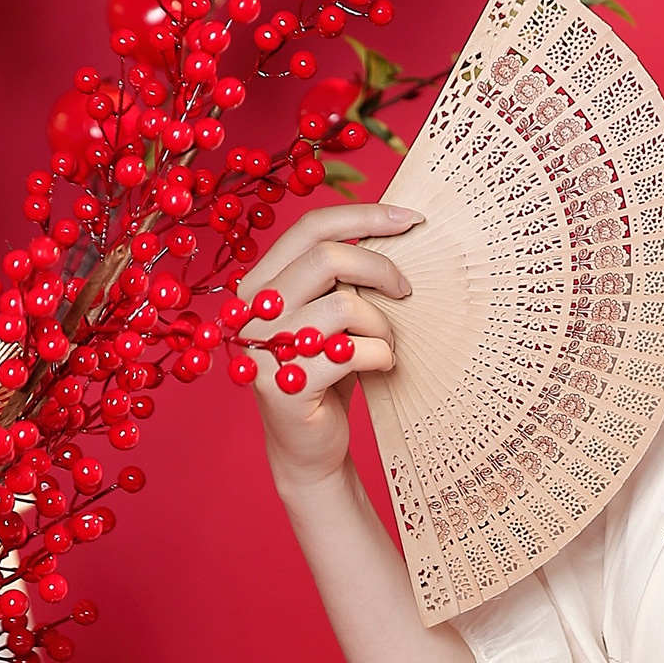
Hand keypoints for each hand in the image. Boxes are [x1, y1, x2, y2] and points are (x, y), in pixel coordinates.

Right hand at [238, 201, 423, 499]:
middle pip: (327, 257)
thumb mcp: (334, 317)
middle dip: (380, 269)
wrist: (310, 448)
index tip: (410, 219)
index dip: (363, 215)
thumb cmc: (329, 374)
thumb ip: (342, 278)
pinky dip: (381, 356)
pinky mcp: (284, 386)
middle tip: (407, 292)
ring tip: (386, 344)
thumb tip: (393, 226)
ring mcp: (263, 348)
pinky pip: (353, 352)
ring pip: (345, 305)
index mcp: (261, 281)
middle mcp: (253, 309)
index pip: (310, 227)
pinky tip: (381, 367)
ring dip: (382, 324)